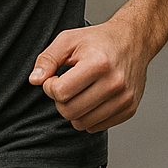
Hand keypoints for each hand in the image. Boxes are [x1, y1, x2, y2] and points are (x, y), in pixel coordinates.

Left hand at [28, 20, 150, 132]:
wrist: (133, 41)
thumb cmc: (97, 41)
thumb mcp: (68, 40)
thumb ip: (47, 59)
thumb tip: (34, 80)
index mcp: (98, 64)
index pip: (60, 92)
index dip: (50, 86)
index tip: (55, 77)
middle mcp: (115, 83)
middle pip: (69, 111)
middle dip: (60, 101)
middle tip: (65, 86)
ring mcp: (124, 98)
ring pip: (82, 123)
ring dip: (73, 110)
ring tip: (78, 92)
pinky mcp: (129, 108)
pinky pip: (97, 127)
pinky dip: (88, 117)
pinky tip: (91, 98)